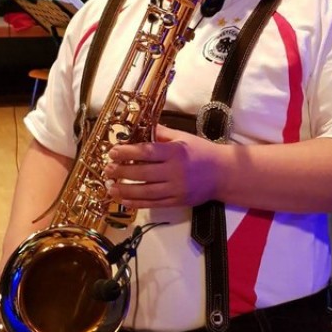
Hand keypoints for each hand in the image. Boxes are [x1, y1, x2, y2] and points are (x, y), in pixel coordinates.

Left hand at [105, 125, 222, 207]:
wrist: (223, 173)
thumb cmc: (201, 151)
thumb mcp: (183, 137)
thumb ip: (161, 133)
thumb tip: (139, 127)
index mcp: (176, 152)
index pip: (147, 152)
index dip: (127, 152)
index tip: (113, 152)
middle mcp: (175, 172)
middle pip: (143, 173)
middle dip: (122, 172)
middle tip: (107, 170)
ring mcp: (176, 189)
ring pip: (146, 192)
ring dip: (125, 190)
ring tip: (110, 187)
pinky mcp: (177, 202)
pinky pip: (154, 204)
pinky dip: (137, 203)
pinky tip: (124, 200)